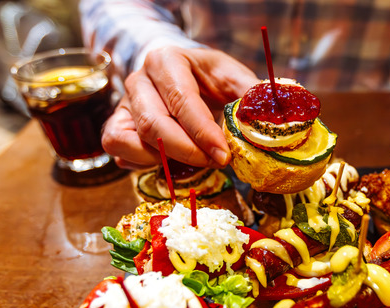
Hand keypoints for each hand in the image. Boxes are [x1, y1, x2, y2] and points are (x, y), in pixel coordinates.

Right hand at [102, 47, 258, 168]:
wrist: (184, 78)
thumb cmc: (210, 80)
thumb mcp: (233, 78)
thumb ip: (251, 96)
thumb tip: (273, 116)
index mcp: (167, 61)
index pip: (181, 100)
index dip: (203, 132)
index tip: (224, 155)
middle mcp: (138, 80)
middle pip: (154, 125)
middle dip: (188, 152)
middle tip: (217, 163)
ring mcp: (124, 105)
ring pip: (133, 141)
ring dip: (167, 160)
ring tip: (198, 161)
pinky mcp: (116, 127)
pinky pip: (120, 151)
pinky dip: (143, 163)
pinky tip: (171, 162)